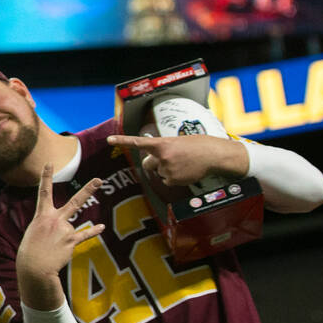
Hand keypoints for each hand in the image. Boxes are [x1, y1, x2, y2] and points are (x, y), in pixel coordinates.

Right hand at [15, 164, 103, 310]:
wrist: (34, 267)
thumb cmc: (31, 251)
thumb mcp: (34, 232)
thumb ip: (49, 226)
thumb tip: (66, 227)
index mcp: (42, 215)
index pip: (44, 192)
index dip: (46, 176)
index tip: (49, 163)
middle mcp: (54, 219)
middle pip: (75, 201)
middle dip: (88, 190)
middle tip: (100, 179)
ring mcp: (65, 229)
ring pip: (71, 228)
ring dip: (63, 238)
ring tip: (52, 247)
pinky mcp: (71, 241)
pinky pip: (84, 234)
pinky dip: (93, 231)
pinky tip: (102, 227)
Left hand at [107, 133, 246, 186]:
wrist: (213, 154)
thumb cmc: (196, 146)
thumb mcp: (176, 142)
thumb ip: (161, 149)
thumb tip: (151, 163)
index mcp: (161, 143)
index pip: (137, 142)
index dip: (122, 141)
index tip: (108, 140)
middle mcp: (161, 157)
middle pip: (148, 164)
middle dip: (154, 163)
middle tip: (171, 159)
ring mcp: (167, 169)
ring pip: (161, 174)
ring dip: (169, 170)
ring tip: (184, 163)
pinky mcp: (174, 180)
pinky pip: (168, 182)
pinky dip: (175, 179)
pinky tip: (187, 171)